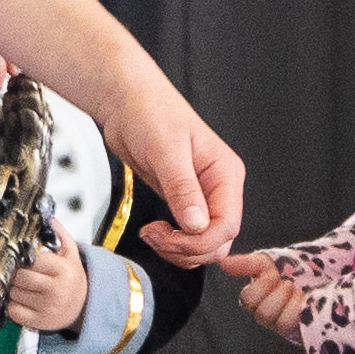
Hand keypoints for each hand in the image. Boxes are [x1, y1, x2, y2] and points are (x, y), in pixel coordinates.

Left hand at [4, 240, 89, 334]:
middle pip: (19, 277)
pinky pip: (13, 311)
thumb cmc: (72, 277)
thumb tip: (46, 217)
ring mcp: (47, 308)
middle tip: (23, 274)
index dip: (23, 259)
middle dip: (16, 274)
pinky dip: (13, 306)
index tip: (25, 260)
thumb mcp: (70, 254)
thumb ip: (58, 233)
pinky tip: (24, 301)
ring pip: (14, 294)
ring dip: (14, 289)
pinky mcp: (40, 322)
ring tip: (26, 287)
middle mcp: (56, 290)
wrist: (84, 306)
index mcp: (63, 270)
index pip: (31, 260)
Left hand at [97, 69, 245, 266]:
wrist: (126, 103)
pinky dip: (170, 244)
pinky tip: (152, 231)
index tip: (169, 237)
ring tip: (151, 233)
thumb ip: (182, 189)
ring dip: (177, 250)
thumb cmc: (150, 113)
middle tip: (155, 236)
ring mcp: (201, 197)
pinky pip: (186, 238)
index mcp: (225, 174)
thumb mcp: (166, 151)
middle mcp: (218, 188)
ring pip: (203, 244)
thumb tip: (197, 225)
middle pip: (219, 241)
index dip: (200, 241)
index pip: (228, 225)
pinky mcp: (181, 202)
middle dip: (187, 249)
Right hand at [232, 248, 309, 343]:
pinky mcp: (295, 329)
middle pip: (263, 314)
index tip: (274, 274)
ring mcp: (279, 324)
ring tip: (295, 289)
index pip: (248, 299)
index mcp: (253, 299)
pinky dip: (298, 307)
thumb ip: (245, 264)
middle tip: (287, 282)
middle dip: (278, 294)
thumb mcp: (265, 264)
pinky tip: (302, 298)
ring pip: (279, 322)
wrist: (312, 278)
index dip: (262, 286)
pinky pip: (293, 324)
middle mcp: (263, 314)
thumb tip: (222, 264)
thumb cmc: (284, 272)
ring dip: (289, 301)